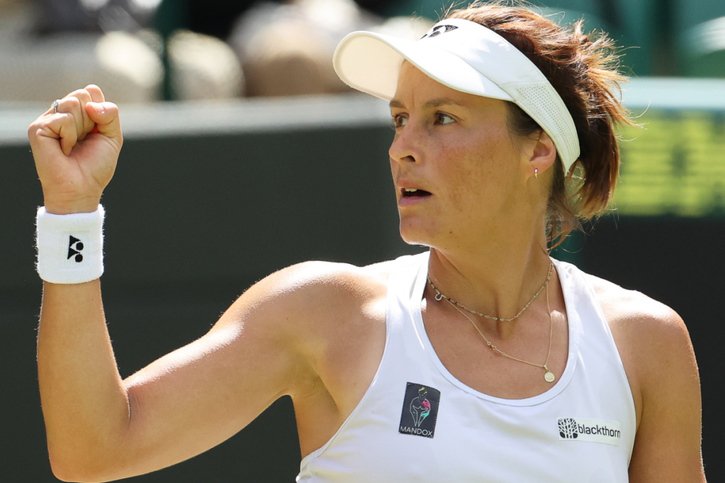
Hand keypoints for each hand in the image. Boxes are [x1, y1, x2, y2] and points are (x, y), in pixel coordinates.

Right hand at [28, 85, 122, 213]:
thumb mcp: (112, 136)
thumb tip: (90, 103)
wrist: (82, 188)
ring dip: (81, 129)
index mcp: (77, 111)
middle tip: (84, 141)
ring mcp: (48, 118)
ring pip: (73, 103)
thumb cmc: (95, 165)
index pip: (91, 91)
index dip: (101, 112)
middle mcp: (60, 111)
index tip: (96, 132)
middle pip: (83, 95)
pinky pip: (63, 119)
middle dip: (92, 121)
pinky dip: (70, 137)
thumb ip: (110, 113)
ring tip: (73, 145)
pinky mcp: (38, 128)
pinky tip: (64, 149)